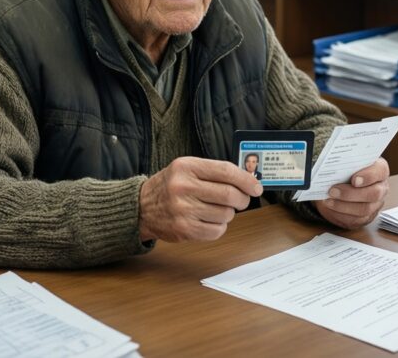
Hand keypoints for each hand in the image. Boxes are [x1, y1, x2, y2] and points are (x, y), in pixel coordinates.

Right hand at [138, 157, 261, 241]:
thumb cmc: (169, 186)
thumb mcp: (186, 169)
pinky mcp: (184, 229)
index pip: (226, 171)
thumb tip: (248, 180)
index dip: (246, 180)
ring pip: (226, 214)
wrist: (141, 207)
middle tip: (242, 200)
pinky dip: (219, 226)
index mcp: (186, 167)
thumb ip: (214, 171)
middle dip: (243, 199)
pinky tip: (209, 220)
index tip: (256, 187)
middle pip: (229, 195)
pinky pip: (217, 230)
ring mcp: (183, 210)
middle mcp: (183, 187)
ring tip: (217, 209)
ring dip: (229, 213)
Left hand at [315, 158, 388, 228]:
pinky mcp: (366, 217)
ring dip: (343, 205)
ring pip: (365, 209)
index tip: (354, 179)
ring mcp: (376, 204)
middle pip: (374, 193)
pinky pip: (356, 219)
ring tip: (328, 200)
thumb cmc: (346, 171)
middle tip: (333, 190)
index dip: (369, 176)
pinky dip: (341, 214)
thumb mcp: (346, 164)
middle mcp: (381, 187)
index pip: (380, 171)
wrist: (342, 185)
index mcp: (380, 170)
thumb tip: (333, 167)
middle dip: (351, 193)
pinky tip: (330, 207)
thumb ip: (345, 163)